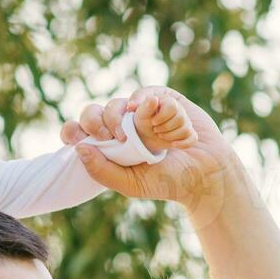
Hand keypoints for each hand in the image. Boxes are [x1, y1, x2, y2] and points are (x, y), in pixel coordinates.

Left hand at [61, 86, 239, 223]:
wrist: (205, 172)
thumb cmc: (167, 181)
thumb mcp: (131, 184)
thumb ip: (102, 171)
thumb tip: (78, 148)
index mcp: (107, 147)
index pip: (77, 131)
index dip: (74, 131)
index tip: (83, 141)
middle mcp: (119, 126)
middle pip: (92, 111)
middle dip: (98, 121)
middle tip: (113, 138)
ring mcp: (139, 111)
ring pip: (119, 103)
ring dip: (134, 122)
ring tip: (157, 140)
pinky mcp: (160, 98)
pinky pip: (147, 94)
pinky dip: (156, 110)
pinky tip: (164, 125)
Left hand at [131, 89, 196, 153]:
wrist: (144, 132)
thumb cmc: (142, 119)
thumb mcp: (140, 111)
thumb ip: (143, 104)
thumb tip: (153, 99)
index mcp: (168, 100)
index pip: (172, 106)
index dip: (162, 117)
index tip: (152, 122)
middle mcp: (179, 109)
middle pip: (180, 118)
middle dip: (165, 127)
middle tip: (155, 129)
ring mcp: (185, 121)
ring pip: (186, 129)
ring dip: (170, 136)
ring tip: (160, 135)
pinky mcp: (187, 132)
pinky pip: (193, 138)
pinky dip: (183, 143)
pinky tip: (173, 144)